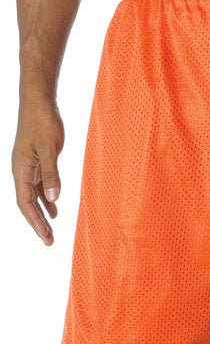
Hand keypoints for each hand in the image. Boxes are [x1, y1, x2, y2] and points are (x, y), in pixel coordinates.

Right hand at [12, 99, 64, 244]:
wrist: (39, 102)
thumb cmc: (43, 122)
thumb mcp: (49, 149)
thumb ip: (52, 174)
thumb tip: (54, 198)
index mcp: (20, 170)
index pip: (25, 203)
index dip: (35, 222)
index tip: (46, 237)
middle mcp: (21, 171)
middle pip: (28, 204)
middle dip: (38, 223)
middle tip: (49, 242)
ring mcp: (28, 167)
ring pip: (34, 196)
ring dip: (43, 214)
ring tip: (51, 231)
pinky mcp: (37, 161)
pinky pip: (40, 186)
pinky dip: (47, 198)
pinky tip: (55, 208)